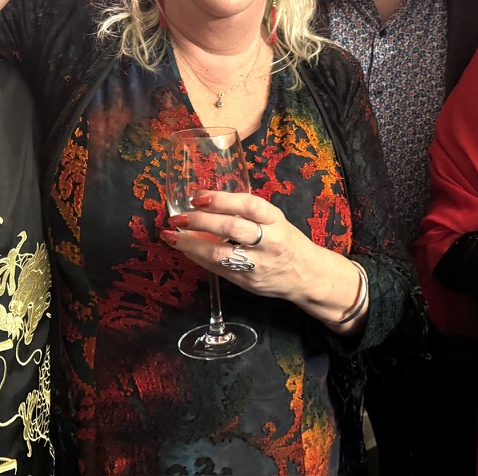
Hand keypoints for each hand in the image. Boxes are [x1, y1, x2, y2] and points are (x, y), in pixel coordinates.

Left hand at [162, 190, 310, 299]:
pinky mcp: (247, 282)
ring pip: (220, 253)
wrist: (306, 275)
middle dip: (200, 221)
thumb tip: (204, 201)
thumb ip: (246, 212)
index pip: (248, 205)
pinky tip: (184, 249)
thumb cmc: (285, 241)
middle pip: (232, 228)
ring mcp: (257, 264)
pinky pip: (217, 269)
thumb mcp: (274, 220)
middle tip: (178, 216)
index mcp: (275, 220)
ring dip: (191, 243)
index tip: (198, 196)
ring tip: (172, 235)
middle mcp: (269, 241)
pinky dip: (197, 257)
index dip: (221, 199)